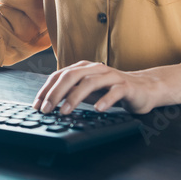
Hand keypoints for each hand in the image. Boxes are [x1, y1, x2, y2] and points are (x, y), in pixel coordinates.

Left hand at [32, 61, 163, 114]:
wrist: (143, 88)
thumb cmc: (111, 90)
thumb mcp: (88, 91)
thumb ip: (71, 93)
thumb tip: (48, 103)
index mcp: (84, 68)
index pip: (60, 75)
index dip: (46, 89)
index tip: (37, 104)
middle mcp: (96, 68)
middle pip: (71, 76)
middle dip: (56, 93)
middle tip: (47, 109)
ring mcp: (111, 76)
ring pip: (89, 82)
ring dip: (74, 97)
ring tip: (65, 111)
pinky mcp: (126, 86)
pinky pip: (114, 91)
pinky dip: (105, 100)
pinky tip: (97, 109)